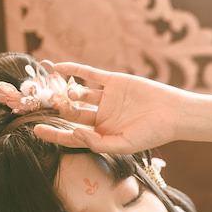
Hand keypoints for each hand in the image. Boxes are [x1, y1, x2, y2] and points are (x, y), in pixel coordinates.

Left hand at [28, 59, 188, 153]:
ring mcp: (107, 97)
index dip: (55, 134)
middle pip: (72, 113)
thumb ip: (99, 143)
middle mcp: (102, 116)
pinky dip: (72, 69)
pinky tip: (55, 67)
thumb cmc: (153, 134)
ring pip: (79, 93)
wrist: (174, 113)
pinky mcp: (113, 81)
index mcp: (104, 134)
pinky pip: (89, 74)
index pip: (73, 135)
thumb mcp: (125, 145)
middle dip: (59, 109)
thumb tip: (75, 134)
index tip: (36, 130)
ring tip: (60, 93)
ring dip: (67, 92)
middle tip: (47, 105)